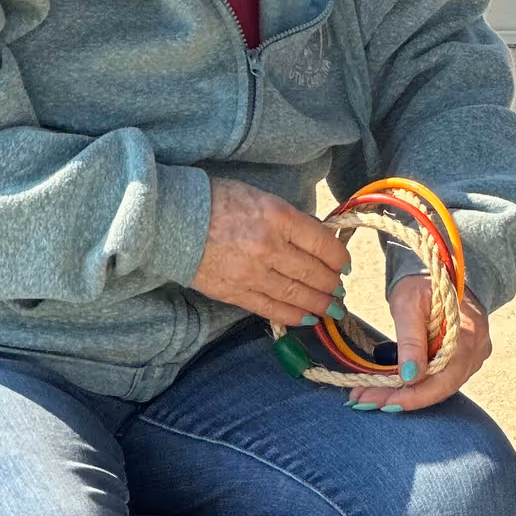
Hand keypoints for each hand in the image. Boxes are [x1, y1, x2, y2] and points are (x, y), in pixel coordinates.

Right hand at [193, 178, 349, 328]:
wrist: (172, 219)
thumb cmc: (217, 201)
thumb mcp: (260, 198)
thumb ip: (289, 220)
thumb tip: (316, 241)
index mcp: (277, 217)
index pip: (322, 244)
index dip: (339, 258)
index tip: (344, 266)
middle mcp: (269, 247)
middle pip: (314, 273)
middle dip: (332, 284)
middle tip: (339, 290)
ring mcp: (253, 273)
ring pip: (297, 295)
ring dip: (319, 304)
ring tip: (331, 308)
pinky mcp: (236, 292)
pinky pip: (272, 309)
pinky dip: (293, 315)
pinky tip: (308, 318)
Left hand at [342, 270, 490, 409]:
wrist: (440, 272)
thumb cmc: (423, 283)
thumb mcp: (408, 304)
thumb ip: (411, 340)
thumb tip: (410, 377)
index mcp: (467, 335)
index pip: (443, 379)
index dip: (414, 396)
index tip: (383, 402)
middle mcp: (477, 351)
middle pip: (440, 388)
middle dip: (402, 398)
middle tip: (365, 401)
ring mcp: (474, 357)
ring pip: (440, 386)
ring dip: (405, 394)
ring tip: (371, 395)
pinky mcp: (466, 359)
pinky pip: (442, 379)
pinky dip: (415, 385)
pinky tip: (391, 386)